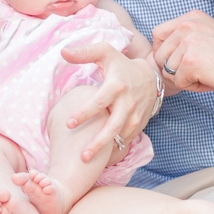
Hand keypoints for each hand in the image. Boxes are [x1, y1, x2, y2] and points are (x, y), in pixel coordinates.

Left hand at [59, 43, 158, 162]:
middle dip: (98, 143)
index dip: (84, 113)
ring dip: (105, 150)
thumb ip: (84, 52)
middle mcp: (127, 103)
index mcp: (116, 86)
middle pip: (112, 127)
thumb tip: (63, 51)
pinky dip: (114, 150)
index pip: (98, 102)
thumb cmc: (121, 64)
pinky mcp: (138, 125)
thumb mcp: (105, 52)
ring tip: (86, 161)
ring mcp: (135, 116)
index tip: (68, 123)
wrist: (151, 77)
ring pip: (120, 137)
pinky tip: (100, 160)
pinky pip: (126, 140)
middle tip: (82, 156)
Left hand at [151, 10, 213, 95]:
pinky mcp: (190, 61)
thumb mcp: (208, 35)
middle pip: (160, 55)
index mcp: (190, 17)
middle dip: (175, 69)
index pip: (158, 34)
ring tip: (208, 74)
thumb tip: (158, 59)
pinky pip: (179, 83)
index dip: (165, 52)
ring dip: (186, 78)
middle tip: (199, 70)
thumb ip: (185, 39)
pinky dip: (194, 87)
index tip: (180, 61)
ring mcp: (187, 43)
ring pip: (168, 71)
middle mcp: (186, 26)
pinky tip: (211, 80)